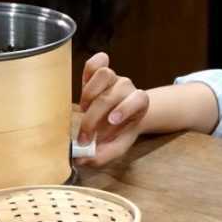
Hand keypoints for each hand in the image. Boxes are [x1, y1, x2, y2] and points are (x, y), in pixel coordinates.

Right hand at [76, 52, 149, 166]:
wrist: (118, 116)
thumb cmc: (117, 132)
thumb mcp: (116, 146)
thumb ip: (103, 154)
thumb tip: (81, 159)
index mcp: (140, 104)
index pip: (140, 99)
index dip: (126, 108)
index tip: (112, 121)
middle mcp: (128, 88)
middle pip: (112, 94)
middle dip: (94, 116)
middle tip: (85, 136)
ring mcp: (114, 77)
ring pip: (105, 74)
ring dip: (89, 94)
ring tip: (83, 109)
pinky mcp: (99, 71)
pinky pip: (95, 61)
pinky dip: (88, 69)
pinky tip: (83, 84)